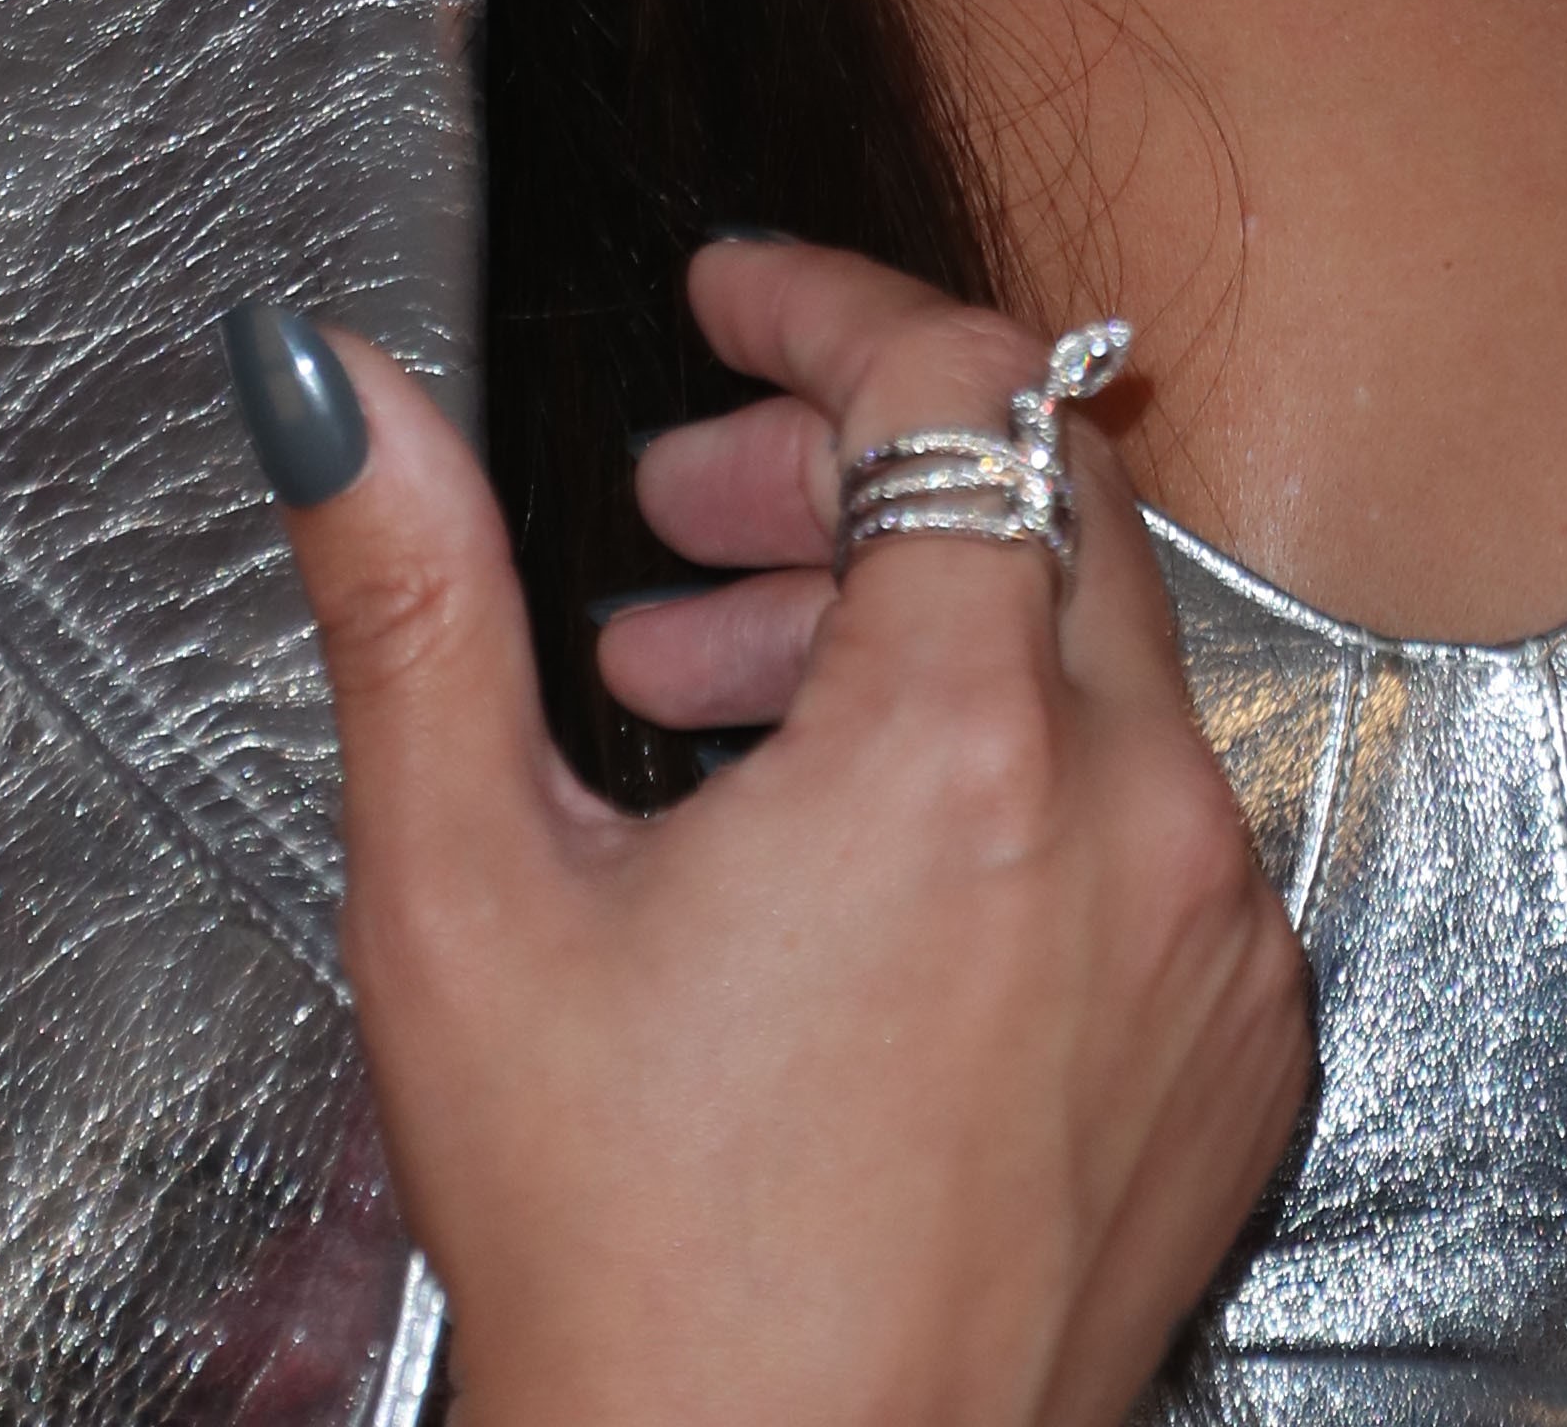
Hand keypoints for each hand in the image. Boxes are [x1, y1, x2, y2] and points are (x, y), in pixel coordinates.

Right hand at [253, 238, 1311, 1426]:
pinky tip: (843, 856)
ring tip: (710, 698)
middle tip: (677, 518)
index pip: (956, 383)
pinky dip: (1013, 776)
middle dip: (842, 465)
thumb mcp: (463, 903)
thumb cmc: (624, 1266)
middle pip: (1034, 495)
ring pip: (1092, 655)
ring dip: (909, 625)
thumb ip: (409, 598)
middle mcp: (1140, 819)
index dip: (828, 305)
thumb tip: (326, 380)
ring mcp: (1214, 939)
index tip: (729, 299)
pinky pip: (1152, 813)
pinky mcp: (1240, 1045)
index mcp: (963, 750)